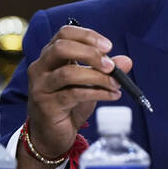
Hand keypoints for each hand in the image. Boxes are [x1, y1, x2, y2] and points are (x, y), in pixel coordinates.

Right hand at [19, 24, 131, 168]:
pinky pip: (74, 94)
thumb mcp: (91, 83)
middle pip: (62, 48)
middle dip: (90, 53)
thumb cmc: (69, 104)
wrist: (51, 135)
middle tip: (111, 65)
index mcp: (50, 55)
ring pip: (68, 73)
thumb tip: (127, 61)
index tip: (109, 46)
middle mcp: (41, 67)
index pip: (65, 33)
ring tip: (115, 84)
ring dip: (97, 77)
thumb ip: (107, 70)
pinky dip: (98, 93)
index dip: (87, 36)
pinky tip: (112, 95)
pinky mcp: (46, 105)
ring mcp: (41, 86)